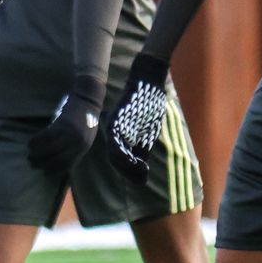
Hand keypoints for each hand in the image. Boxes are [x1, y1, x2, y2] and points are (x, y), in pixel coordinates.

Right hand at [28, 94, 98, 173]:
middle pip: (57, 158)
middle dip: (43, 164)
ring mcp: (69, 133)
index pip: (67, 164)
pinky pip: (45, 136)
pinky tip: (30, 143)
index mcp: (84, 147)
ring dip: (37, 154)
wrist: (88, 99)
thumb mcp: (85, 136)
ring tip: (29, 155)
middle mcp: (77, 143)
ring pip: (50, 149)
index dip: (54, 170)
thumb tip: (58, 158)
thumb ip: (74, 147)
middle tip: (32, 164)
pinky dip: (36, 141)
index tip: (44, 173)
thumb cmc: (86, 118)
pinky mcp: (61, 124)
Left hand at [105, 54, 170, 183]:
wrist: (147, 82)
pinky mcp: (115, 122)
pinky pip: (115, 144)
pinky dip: (122, 155)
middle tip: (140, 180)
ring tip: (139, 171)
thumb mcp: (148, 129)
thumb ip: (143, 145)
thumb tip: (143, 163)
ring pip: (114, 155)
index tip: (141, 180)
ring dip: (125, 167)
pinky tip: (135, 162)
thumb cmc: (148, 104)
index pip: (121, 161)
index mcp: (122, 137)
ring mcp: (114, 128)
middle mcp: (115, 134)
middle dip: (128, 173)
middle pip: (116, 161)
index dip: (130, 173)